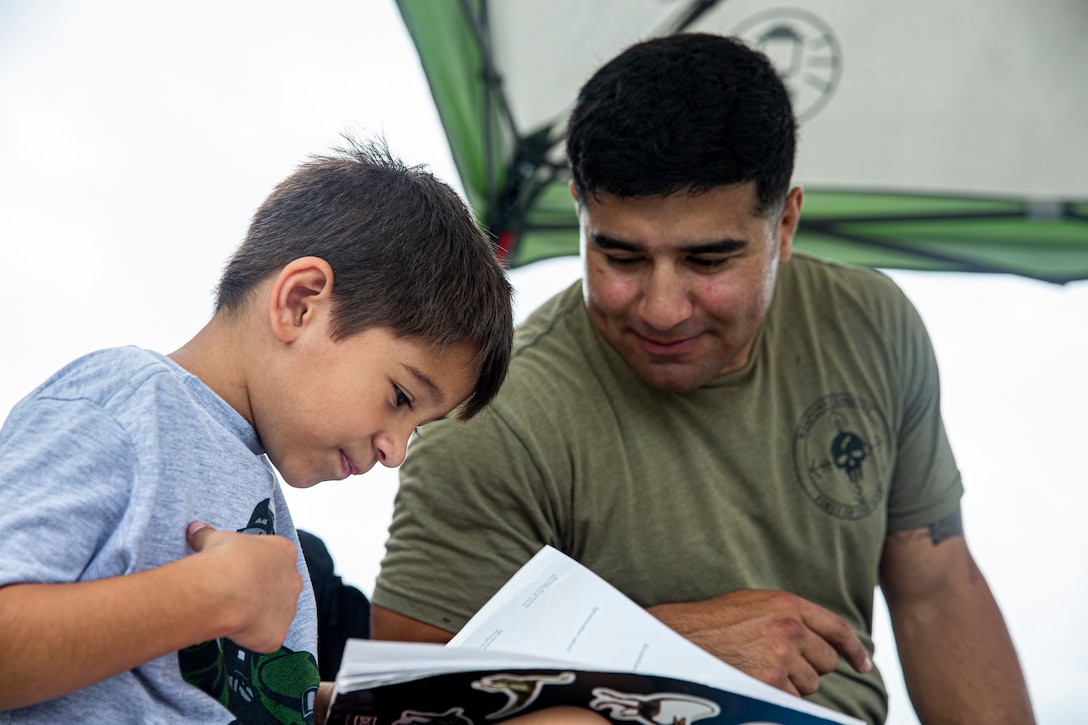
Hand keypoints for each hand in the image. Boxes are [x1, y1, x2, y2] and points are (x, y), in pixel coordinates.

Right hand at [186, 521, 301, 652]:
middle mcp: (293, 580)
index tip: (238, 572)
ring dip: (259, 616)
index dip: (256, 567)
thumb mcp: (214, 539)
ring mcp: (288, 609)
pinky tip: (233, 633)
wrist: (225, 590)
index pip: (275, 560)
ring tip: (233, 615)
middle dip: (262, 592)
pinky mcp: (278, 634)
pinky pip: (268, 638)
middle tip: (236, 596)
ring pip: (276, 614)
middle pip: (281, 587)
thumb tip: (194, 527)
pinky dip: (253, 639)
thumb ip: (207, 534)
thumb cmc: (223, 558)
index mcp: (284, 552)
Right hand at [648, 589, 870, 696]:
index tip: (862, 665)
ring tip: (757, 669)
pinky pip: (791, 699)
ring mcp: (781, 657)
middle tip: (781, 665)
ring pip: (810, 684)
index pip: (837, 628)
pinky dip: (777, 697)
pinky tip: (753, 682)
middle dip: (811, 668)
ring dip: (792, 684)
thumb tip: (819, 638)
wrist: (679, 638)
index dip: (854, 650)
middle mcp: (789, 628)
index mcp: (787, 604)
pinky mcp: (771, 683)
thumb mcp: (753, 604)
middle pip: (826, 661)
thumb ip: (787, 616)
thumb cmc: (712, 623)